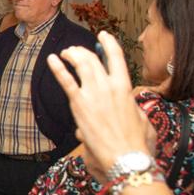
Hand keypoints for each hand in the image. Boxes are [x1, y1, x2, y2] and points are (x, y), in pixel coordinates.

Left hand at [47, 32, 156, 182]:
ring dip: (72, 55)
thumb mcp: (142, 120)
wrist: (127, 158)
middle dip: (83, 51)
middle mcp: (109, 86)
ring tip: (65, 53)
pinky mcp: (79, 105)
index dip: (109, 44)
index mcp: (126, 88)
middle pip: (94, 59)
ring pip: (81, 65)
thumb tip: (126, 112)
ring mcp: (93, 94)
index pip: (117, 58)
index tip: (103, 35)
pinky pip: (66, 81)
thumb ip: (132, 110)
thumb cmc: (138, 143)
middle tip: (75, 51)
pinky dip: (58, 69)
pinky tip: (51, 59)